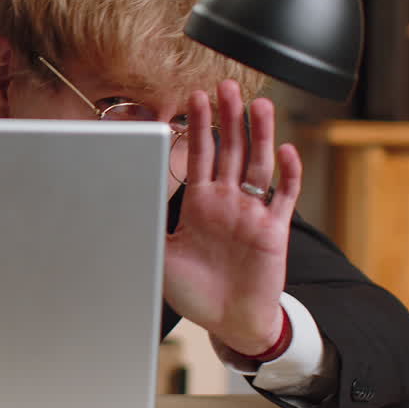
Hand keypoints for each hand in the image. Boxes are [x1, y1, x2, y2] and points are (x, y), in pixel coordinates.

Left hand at [163, 80, 301, 355]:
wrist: (229, 322)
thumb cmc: (196, 291)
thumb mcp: (162, 255)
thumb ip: (148, 226)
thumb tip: (119, 203)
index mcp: (200, 203)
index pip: (200, 155)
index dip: (199, 127)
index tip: (196, 97)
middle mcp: (228, 202)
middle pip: (231, 150)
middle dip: (228, 118)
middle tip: (227, 85)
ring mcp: (252, 213)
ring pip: (258, 165)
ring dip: (260, 135)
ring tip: (259, 104)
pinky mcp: (274, 230)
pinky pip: (284, 197)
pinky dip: (288, 174)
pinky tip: (288, 150)